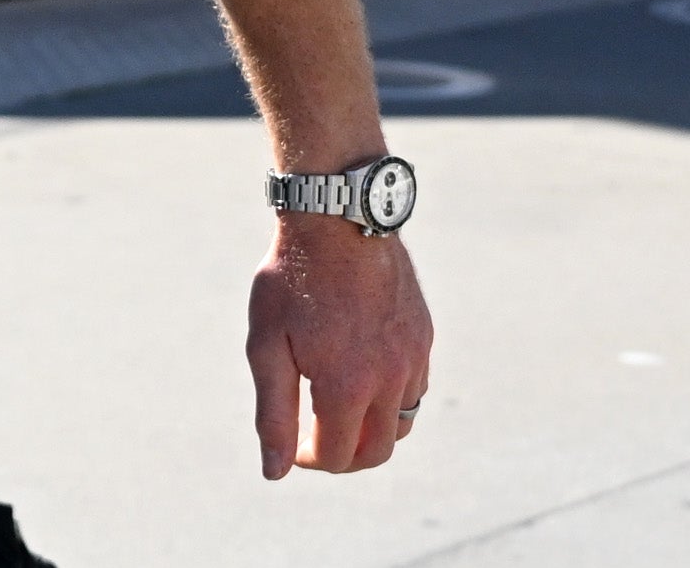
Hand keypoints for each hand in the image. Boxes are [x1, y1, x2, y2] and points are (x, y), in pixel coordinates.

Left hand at [247, 216, 432, 477]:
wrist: (336, 219)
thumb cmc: (293, 279)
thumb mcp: (266, 345)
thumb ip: (273, 413)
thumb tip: (276, 471)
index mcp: (346, 385)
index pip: (336, 457)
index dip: (308, 460)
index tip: (290, 443)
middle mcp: (389, 378)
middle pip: (377, 452)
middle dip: (344, 458)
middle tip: (315, 441)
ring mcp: (412, 357)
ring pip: (403, 424)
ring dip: (372, 432)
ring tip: (339, 413)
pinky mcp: (423, 336)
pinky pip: (416, 389)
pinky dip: (393, 400)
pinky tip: (364, 379)